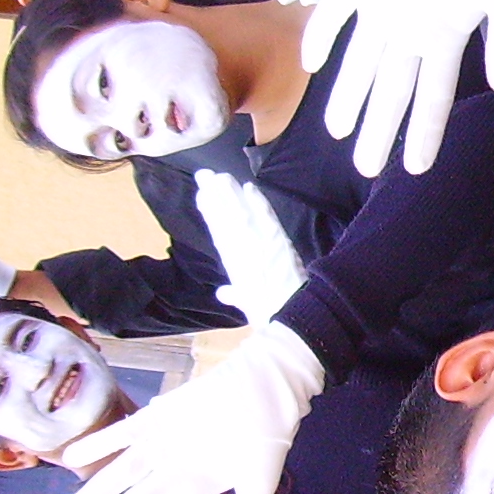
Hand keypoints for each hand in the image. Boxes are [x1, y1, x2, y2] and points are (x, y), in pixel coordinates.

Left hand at [59, 320, 325, 493]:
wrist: (267, 384)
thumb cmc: (268, 434)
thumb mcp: (259, 484)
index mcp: (196, 489)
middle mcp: (171, 471)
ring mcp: (161, 444)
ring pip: (120, 475)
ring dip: (94, 493)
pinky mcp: (157, 415)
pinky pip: (120, 432)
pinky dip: (97, 442)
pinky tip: (71, 457)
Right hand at [194, 170, 306, 321]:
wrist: (291, 318)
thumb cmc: (269, 315)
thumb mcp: (247, 306)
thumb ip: (234, 295)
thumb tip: (223, 293)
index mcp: (234, 265)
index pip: (219, 233)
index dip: (210, 213)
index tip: (202, 195)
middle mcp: (242, 251)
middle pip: (225, 218)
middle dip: (215, 195)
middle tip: (205, 175)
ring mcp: (259, 244)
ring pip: (241, 213)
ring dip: (230, 193)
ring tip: (220, 176)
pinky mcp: (277, 240)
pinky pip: (265, 216)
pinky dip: (257, 201)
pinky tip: (249, 187)